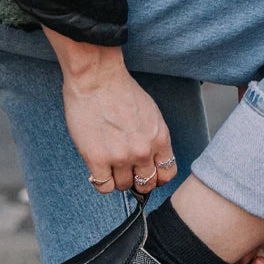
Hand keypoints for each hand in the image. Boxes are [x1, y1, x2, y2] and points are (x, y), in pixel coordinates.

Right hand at [42, 28, 175, 194]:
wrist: (96, 77)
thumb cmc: (120, 90)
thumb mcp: (151, 113)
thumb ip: (153, 137)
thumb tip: (149, 157)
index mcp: (160, 139)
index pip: (167, 174)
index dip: (156, 177)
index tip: (145, 173)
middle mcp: (143, 151)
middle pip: (145, 184)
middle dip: (136, 180)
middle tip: (124, 170)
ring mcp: (121, 157)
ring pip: (123, 186)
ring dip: (116, 179)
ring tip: (108, 164)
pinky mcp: (97, 159)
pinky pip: (103, 186)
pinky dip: (100, 181)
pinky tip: (97, 169)